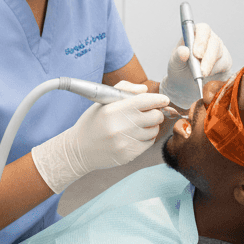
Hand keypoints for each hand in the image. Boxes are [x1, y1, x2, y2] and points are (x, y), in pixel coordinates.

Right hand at [31, 82, 170, 192]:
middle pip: (155, 116)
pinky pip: (149, 143)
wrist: (80, 149)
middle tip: (149, 113)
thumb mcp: (103, 102)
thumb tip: (145, 90)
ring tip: (139, 125)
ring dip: (151, 126)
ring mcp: (126, 142)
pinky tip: (135, 135)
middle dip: (155, 112)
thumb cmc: (92, 123)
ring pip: (154, 130)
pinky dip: (146, 137)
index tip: (164, 99)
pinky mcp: (129, 154)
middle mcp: (121, 126)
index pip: (146, 101)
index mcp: (114, 110)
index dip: (159, 99)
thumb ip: (124, 89)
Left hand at [160, 24, 232, 109]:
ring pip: (220, 53)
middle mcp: (208, 38)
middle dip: (208, 57)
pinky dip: (216, 70)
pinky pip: (224, 63)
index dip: (201, 40)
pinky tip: (208, 75)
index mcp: (195, 33)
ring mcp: (218, 48)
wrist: (187, 81)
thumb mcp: (175, 63)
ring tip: (202, 74)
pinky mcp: (224, 60)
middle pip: (214, 42)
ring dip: (211, 65)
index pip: (203, 29)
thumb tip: (184, 51)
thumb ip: (177, 56)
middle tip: (202, 70)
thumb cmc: (180, 67)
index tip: (197, 54)